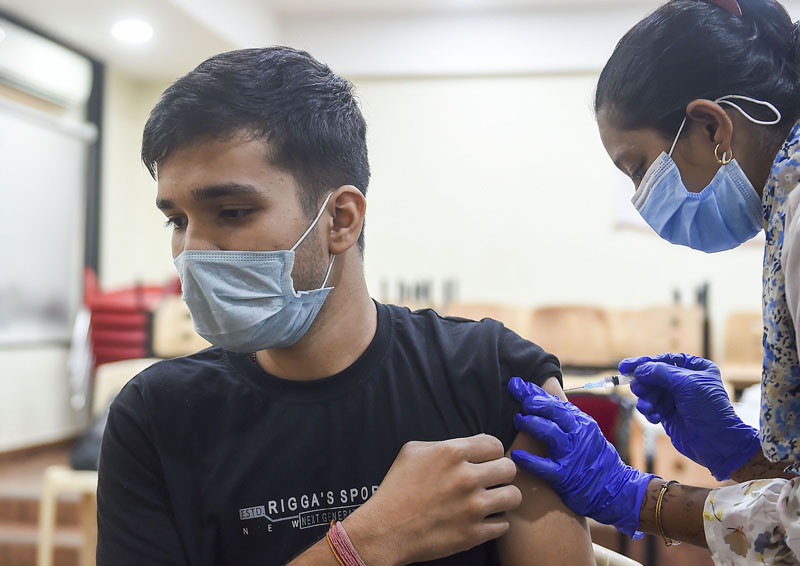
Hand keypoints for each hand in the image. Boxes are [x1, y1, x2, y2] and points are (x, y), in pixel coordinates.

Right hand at [344, 434, 520, 565]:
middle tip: (492, 481)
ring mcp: (472, 507)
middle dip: (502, 473)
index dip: (492, 453)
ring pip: (513, 497)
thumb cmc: (396, 488)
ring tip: (493, 500)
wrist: (385, 529)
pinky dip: (495, 523)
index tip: (487, 461)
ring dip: (504, 498)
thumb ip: (443, 444)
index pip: (495, 445)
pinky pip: (503, 525)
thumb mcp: (412, 451)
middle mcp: (467, 477)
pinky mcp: (474, 534)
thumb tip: (467, 447)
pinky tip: (483, 520)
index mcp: (452, 452)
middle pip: (510, 469)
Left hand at [508, 377, 652, 537]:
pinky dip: (529, 460)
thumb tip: (540, 398)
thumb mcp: (585, 432)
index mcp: (582, 422)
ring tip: (518, 420)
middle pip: (554, 411)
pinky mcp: (565, 476)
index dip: (534, 392)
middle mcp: (578, 435)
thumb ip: (565, 418)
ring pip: (550, 432)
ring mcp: (572, 455)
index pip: (555, 402)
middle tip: (519, 399)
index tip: (516, 384)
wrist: (616, 489)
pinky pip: (544, 466)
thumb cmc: (594, 458)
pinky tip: (517, 455)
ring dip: (531, 423)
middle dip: (534, 402)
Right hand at [619, 352, 760, 480]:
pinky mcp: (669, 414)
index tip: (626, 367)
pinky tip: (654, 417)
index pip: (664, 360)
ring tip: (648, 408)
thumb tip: (639, 370)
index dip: (644, 363)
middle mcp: (685, 382)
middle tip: (639, 390)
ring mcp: (676, 398)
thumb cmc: (709, 410)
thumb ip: (660, 373)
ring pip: (649, 393)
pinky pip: (651, 407)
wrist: (717, 443)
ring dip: (646, 400)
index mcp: (695, 369)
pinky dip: (649, 411)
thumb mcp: (686, 384)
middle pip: (653, 376)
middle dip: (644, 385)